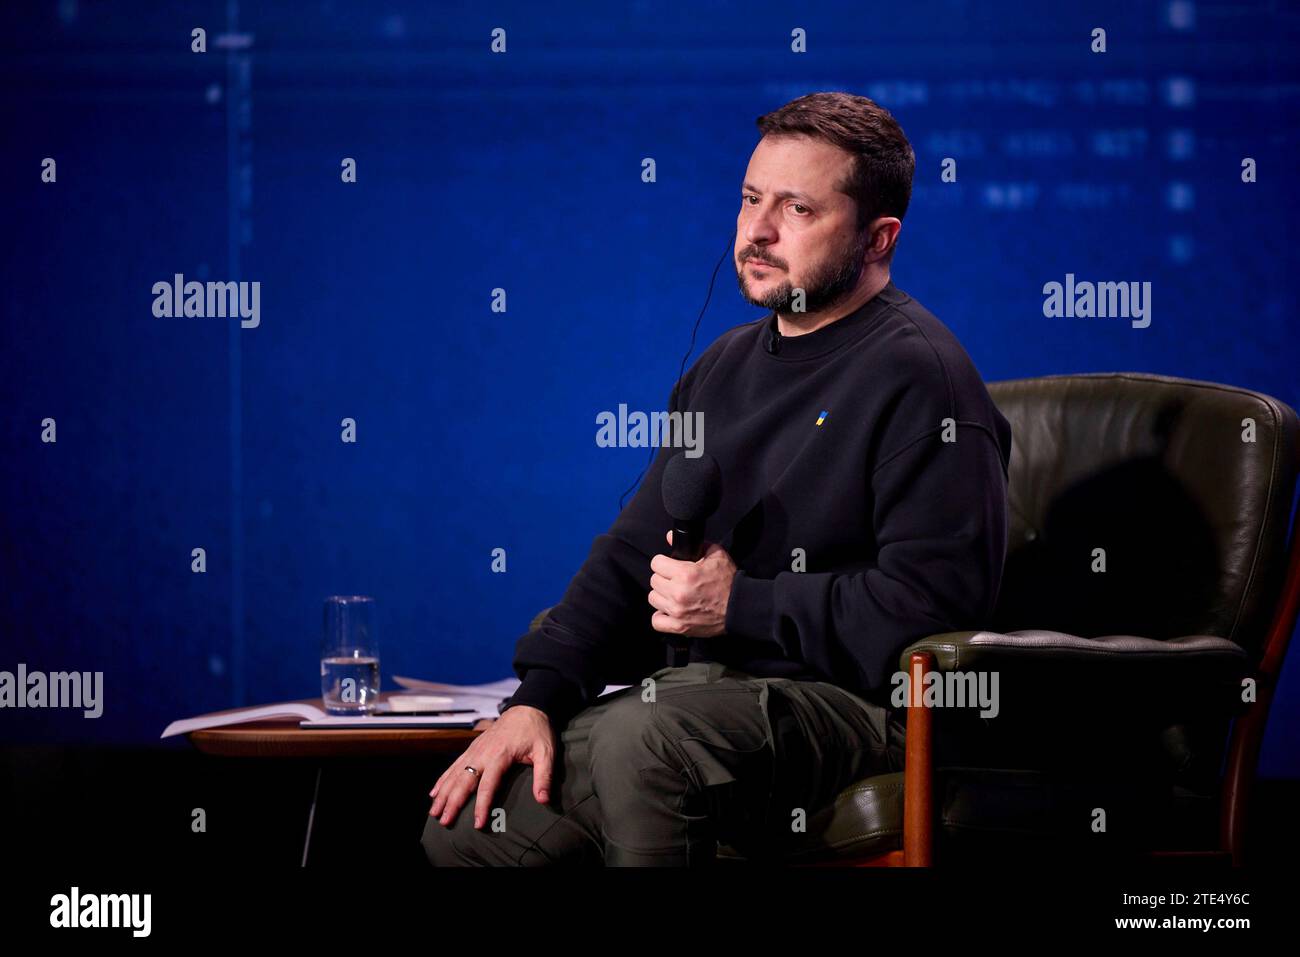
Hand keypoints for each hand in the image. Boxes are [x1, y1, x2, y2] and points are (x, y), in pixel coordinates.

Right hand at [428, 705, 553, 828]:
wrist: (527, 708)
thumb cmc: (537, 731)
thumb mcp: (546, 752)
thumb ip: (544, 776)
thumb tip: (543, 800)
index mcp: (500, 755)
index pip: (487, 785)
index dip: (481, 806)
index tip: (477, 824)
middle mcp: (483, 753)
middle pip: (464, 781)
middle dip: (452, 802)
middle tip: (444, 821)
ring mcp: (475, 750)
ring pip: (454, 774)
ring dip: (443, 793)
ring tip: (434, 812)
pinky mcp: (472, 748)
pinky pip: (454, 765)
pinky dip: (443, 779)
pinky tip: (434, 792)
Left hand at [648, 530, 737, 637]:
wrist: (739, 607)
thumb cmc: (728, 581)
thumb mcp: (716, 555)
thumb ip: (695, 544)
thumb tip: (670, 537)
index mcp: (685, 574)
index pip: (656, 563)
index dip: (664, 562)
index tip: (671, 566)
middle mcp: (677, 593)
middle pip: (654, 580)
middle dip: (664, 578)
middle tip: (676, 580)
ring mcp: (677, 611)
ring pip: (653, 598)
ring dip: (662, 595)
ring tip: (674, 594)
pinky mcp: (679, 627)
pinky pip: (656, 621)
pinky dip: (661, 616)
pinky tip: (670, 610)